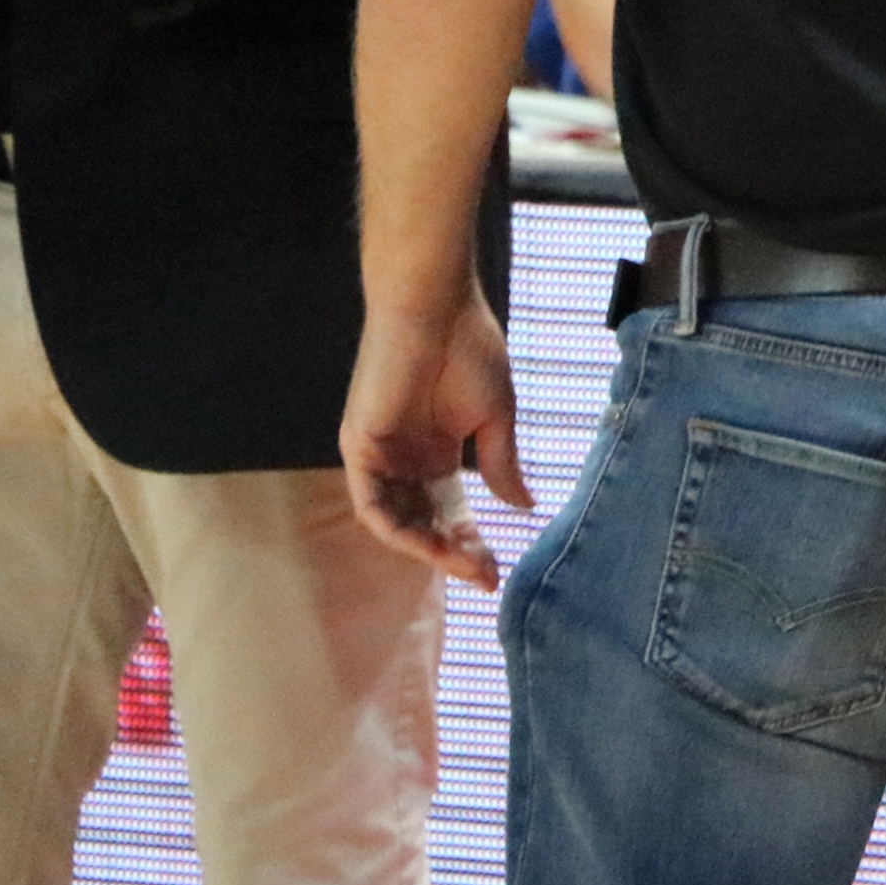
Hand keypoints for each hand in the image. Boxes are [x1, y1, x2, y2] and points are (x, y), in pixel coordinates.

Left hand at [341, 290, 532, 586]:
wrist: (434, 310)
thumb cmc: (469, 351)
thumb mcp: (496, 417)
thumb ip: (502, 465)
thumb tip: (525, 507)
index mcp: (438, 453)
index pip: (450, 511)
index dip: (472, 541)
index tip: (497, 568)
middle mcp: (407, 463)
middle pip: (425, 523)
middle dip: (454, 552)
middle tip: (485, 574)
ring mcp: (381, 459)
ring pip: (398, 522)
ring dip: (428, 548)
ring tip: (464, 562)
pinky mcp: (360, 450)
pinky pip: (372, 504)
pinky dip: (396, 528)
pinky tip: (425, 543)